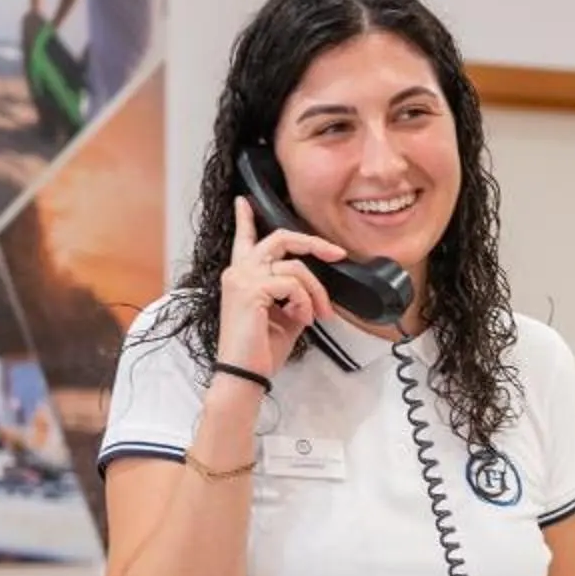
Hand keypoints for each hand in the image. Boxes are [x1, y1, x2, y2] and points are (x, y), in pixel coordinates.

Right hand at [218, 197, 344, 372]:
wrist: (245, 375)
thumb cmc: (260, 350)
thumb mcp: (285, 316)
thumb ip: (296, 295)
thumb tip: (316, 290)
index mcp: (242, 277)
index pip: (243, 239)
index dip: (245, 218)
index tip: (244, 201)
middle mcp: (238, 272)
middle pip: (280, 238)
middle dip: (314, 243)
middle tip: (336, 253)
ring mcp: (242, 279)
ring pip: (295, 266)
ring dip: (316, 291)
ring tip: (317, 314)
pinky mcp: (251, 290)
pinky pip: (293, 284)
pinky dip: (306, 302)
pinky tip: (303, 319)